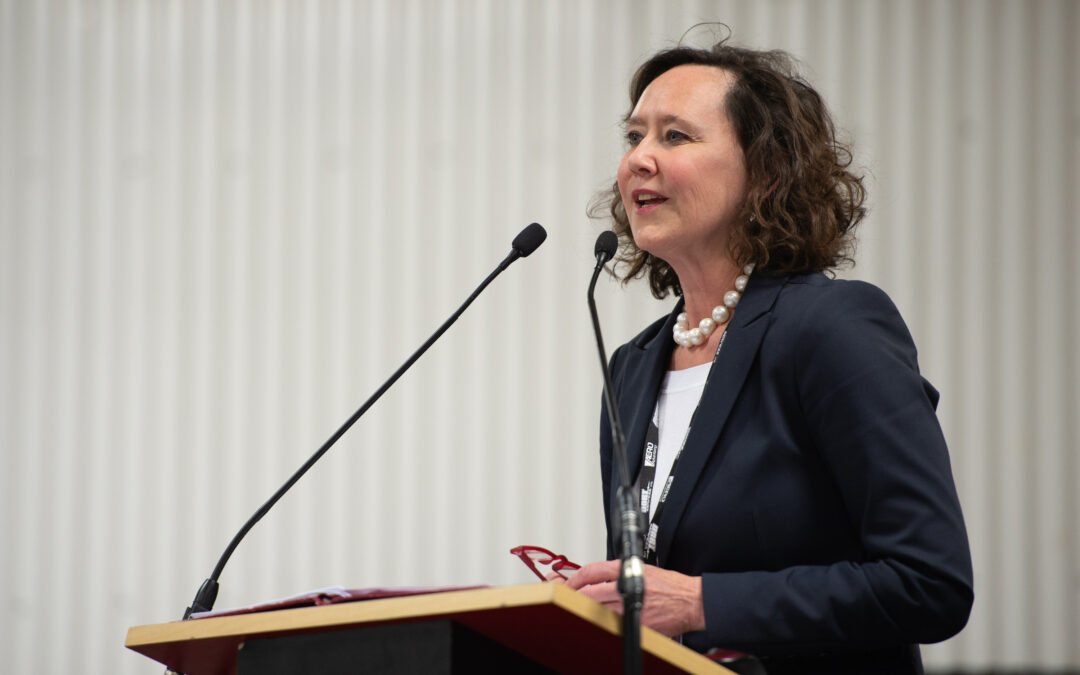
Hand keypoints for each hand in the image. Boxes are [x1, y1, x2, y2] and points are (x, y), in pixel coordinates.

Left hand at [563, 560, 705, 636]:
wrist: (690, 601)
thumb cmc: (670, 586)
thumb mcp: (643, 569)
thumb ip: (620, 572)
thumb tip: (596, 578)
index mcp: (628, 571)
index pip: (592, 571)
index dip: (575, 577)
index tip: (568, 582)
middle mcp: (627, 589)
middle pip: (589, 592)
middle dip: (574, 595)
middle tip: (566, 596)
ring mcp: (630, 608)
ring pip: (598, 609)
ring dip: (586, 609)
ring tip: (579, 608)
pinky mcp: (636, 624)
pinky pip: (614, 623)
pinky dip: (605, 622)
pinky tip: (601, 621)